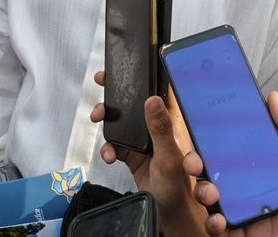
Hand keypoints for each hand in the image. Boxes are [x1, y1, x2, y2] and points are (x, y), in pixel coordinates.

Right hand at [90, 72, 203, 236]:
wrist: (168, 215)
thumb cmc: (179, 188)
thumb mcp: (170, 156)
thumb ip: (160, 128)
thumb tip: (152, 100)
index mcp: (173, 121)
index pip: (161, 88)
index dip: (146, 73)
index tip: (128, 63)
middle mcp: (158, 126)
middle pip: (135, 100)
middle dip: (116, 92)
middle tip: (101, 83)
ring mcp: (144, 139)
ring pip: (121, 120)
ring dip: (108, 119)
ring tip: (98, 119)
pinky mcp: (133, 154)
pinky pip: (115, 143)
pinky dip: (108, 147)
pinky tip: (109, 156)